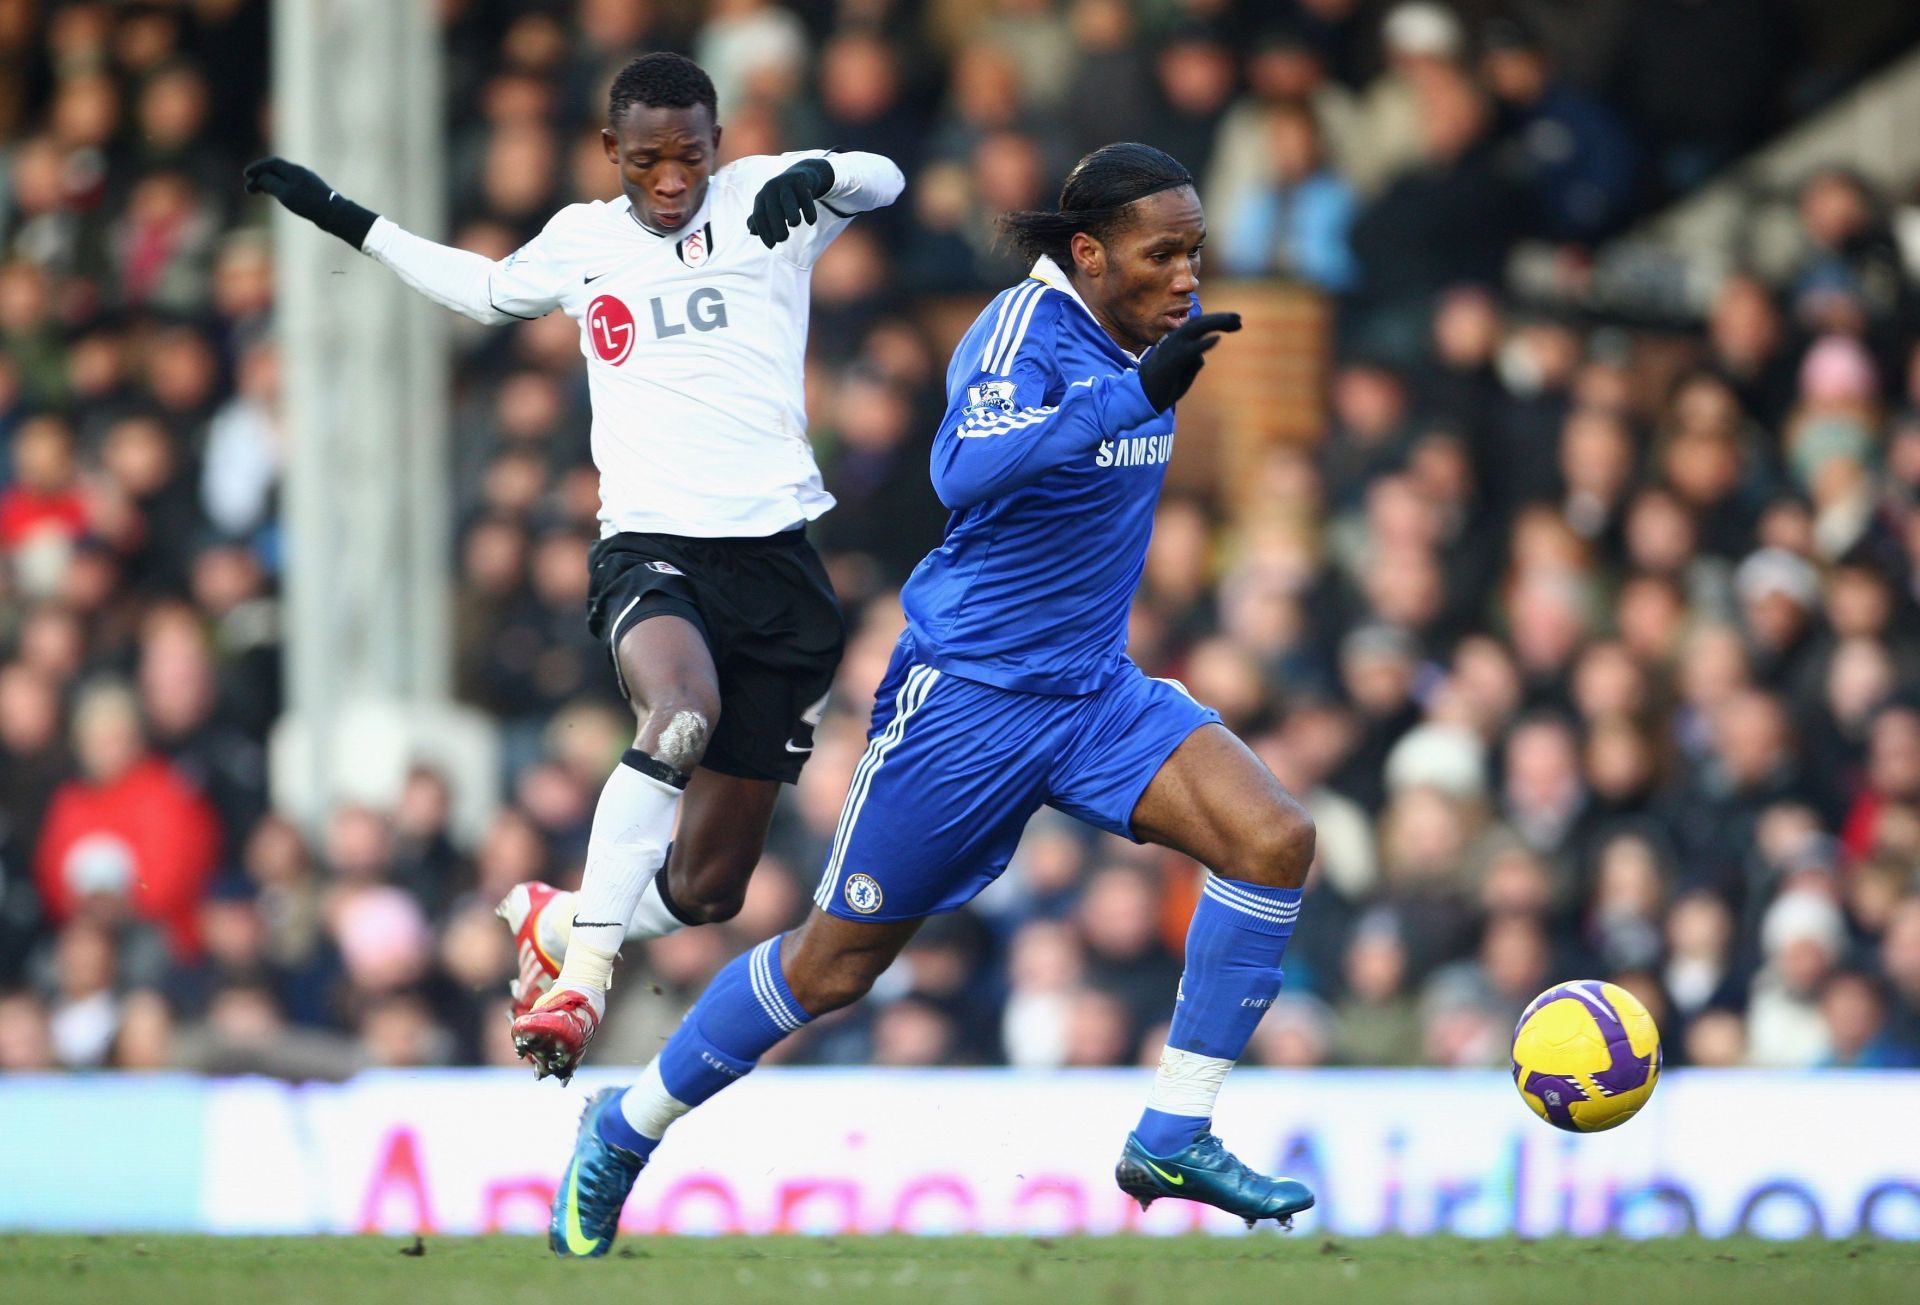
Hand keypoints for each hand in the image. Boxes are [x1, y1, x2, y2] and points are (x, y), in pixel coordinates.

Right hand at [243, 157, 377, 248]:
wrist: (333, 214)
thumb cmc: (308, 203)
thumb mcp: (284, 193)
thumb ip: (270, 183)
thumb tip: (261, 178)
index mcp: (293, 170)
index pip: (271, 163)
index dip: (257, 167)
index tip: (246, 175)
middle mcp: (300, 173)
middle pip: (276, 170)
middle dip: (260, 177)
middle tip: (248, 189)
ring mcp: (306, 182)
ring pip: (282, 178)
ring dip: (268, 183)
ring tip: (257, 192)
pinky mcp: (310, 192)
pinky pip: (290, 185)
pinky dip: (278, 188)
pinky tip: (275, 195)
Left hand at [746, 158, 834, 248]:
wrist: (800, 176)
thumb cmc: (781, 197)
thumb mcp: (769, 207)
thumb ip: (760, 219)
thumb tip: (751, 232)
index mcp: (761, 197)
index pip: (759, 216)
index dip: (763, 232)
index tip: (771, 246)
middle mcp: (771, 189)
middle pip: (772, 209)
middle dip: (776, 225)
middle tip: (782, 239)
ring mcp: (786, 184)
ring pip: (787, 200)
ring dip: (790, 213)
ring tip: (794, 224)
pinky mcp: (801, 181)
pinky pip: (805, 197)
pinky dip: (808, 209)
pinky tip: (811, 222)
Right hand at [1136, 311, 1241, 411]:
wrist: (1145, 397)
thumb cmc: (1165, 385)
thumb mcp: (1184, 371)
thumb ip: (1193, 361)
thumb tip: (1202, 356)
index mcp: (1177, 341)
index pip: (1199, 325)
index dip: (1218, 321)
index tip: (1236, 323)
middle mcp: (1174, 340)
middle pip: (1200, 323)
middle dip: (1220, 319)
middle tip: (1239, 319)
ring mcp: (1173, 348)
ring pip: (1196, 329)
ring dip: (1215, 323)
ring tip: (1233, 321)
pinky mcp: (1173, 360)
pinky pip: (1190, 349)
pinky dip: (1203, 343)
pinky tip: (1217, 338)